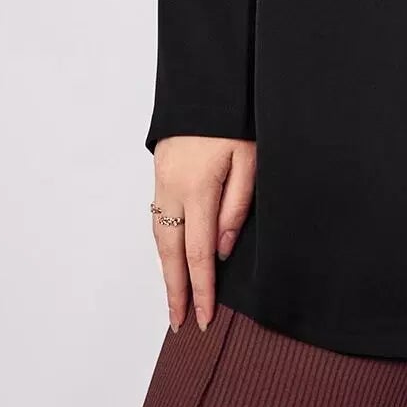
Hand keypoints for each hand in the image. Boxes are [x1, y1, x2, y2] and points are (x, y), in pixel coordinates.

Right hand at [151, 136, 255, 331]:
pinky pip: (158, 220)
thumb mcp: (249, 158)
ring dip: (167, 271)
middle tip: (181, 324)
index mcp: (199, 190)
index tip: (205, 318)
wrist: (203, 83)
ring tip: (175, 299)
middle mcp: (173, 192)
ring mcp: (162, 183)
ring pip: (160, 238)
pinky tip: (170, 258)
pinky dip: (163, 246)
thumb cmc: (232, 118)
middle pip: (171, 254)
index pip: (198, 254)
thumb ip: (237, 206)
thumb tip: (222, 249)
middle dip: (176, 292)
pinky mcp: (160, 175)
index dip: (202, 290)